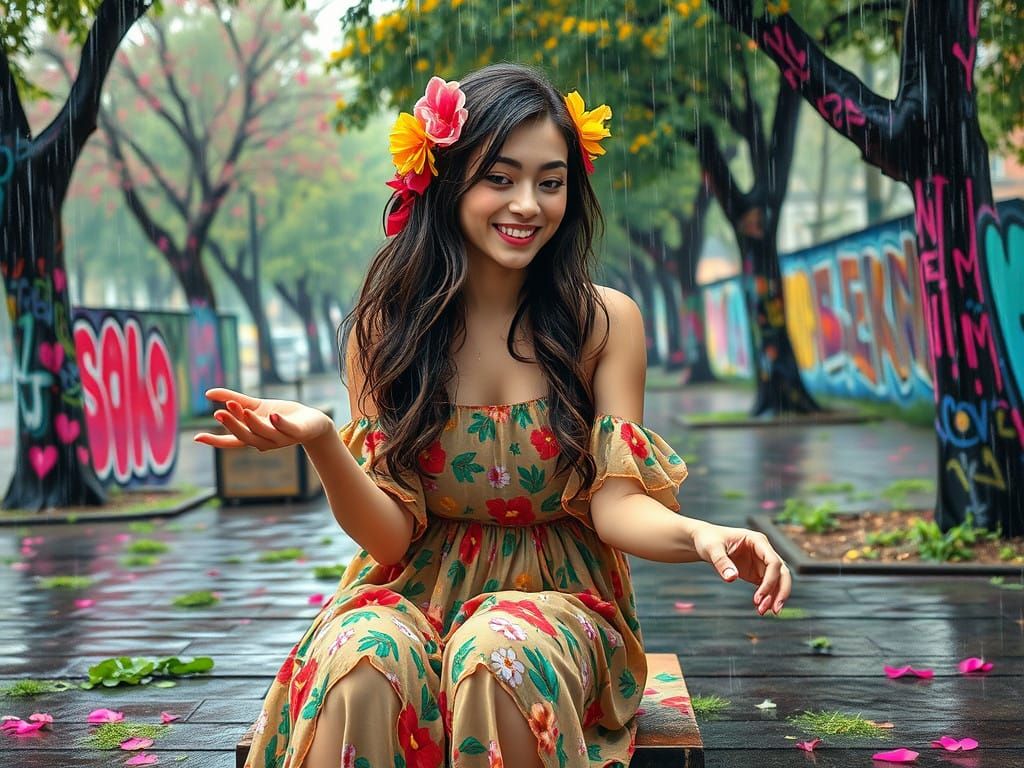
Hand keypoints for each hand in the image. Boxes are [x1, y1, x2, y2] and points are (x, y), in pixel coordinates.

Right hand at [193, 388, 334, 450]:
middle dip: (232, 425)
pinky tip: (272, 416)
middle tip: (219, 413)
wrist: (311, 422)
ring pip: (264, 434)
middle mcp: (264, 441)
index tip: (197, 438)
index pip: (231, 441)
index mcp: (252, 436)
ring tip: (243, 409)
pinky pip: (287, 429)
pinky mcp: (297, 432)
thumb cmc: (280, 415)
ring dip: (253, 423)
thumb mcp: (254, 405)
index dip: (215, 440)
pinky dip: (280, 424)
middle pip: (246, 436)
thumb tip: (207, 393)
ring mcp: (281, 438)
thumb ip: (232, 399)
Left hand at [691, 523, 791, 614]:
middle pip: (782, 572)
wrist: (704, 541)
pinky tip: (761, 608)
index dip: (770, 581)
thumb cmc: (709, 539)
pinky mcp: (757, 572)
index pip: (773, 562)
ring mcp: (761, 562)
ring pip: (777, 581)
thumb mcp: (712, 549)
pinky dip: (767, 597)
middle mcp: (763, 551)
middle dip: (781, 591)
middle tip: (774, 610)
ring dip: (774, 597)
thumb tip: (731, 578)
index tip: (758, 597)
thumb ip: (722, 562)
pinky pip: (768, 586)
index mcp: (757, 540)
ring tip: (762, 612)